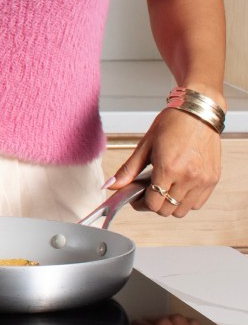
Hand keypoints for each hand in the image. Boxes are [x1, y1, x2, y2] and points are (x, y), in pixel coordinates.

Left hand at [107, 107, 222, 217]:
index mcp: (169, 168)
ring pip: (183, 211)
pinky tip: (178, 186)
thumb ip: (129, 169)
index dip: (140, 203)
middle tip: (148, 191)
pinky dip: (186, 201)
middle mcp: (188, 177)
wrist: (197, 113)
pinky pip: (197, 203)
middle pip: (167, 210)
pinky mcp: (212, 180)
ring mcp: (203, 180)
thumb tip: (113, 185)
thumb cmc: (172, 124)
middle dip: (154, 204)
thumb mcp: (145, 145)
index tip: (135, 198)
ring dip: (170, 204)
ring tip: (164, 187)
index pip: (153, 203)